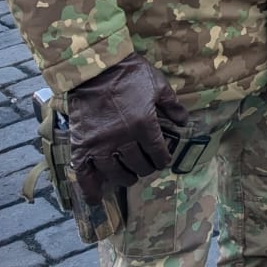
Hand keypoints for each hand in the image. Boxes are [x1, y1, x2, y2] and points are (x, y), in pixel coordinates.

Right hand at [68, 54, 189, 202]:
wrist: (96, 68)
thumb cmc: (130, 74)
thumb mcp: (158, 85)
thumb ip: (172, 105)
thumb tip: (185, 122)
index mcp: (144, 124)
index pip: (157, 152)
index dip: (163, 159)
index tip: (163, 161)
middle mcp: (122, 139)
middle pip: (138, 164)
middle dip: (145, 168)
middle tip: (146, 166)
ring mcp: (100, 144)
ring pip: (115, 173)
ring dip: (124, 178)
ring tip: (129, 177)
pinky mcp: (81, 145)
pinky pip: (84, 174)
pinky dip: (89, 189)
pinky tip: (96, 198)